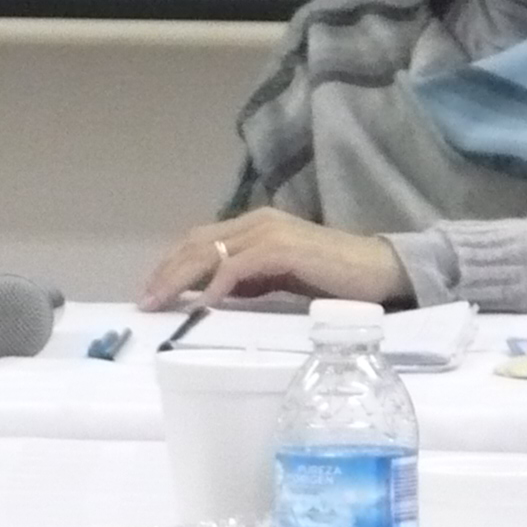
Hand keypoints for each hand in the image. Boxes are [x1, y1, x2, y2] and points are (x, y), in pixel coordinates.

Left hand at [137, 208, 409, 310]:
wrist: (381, 269)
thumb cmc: (333, 276)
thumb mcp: (280, 277)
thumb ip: (249, 280)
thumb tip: (213, 296)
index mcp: (253, 225)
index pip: (199, 241)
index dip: (171, 264)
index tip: (151, 291)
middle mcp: (256, 221)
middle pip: (196, 244)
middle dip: (166, 272)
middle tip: (145, 301)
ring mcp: (268, 232)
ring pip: (209, 253)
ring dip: (180, 279)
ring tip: (161, 303)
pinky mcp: (282, 249)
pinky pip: (237, 268)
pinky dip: (216, 286)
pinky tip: (201, 305)